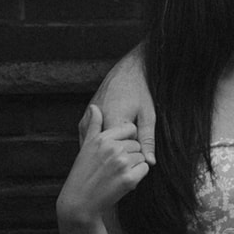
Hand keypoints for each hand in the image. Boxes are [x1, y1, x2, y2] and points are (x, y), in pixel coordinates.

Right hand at [58, 104, 149, 226]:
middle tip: (114, 167)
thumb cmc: (82, 173)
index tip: (120, 149)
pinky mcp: (129, 179)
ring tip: (116, 174)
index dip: (127, 139)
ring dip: (134, 165)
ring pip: (142, 157)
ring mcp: (122, 163)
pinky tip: (122, 181)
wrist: (80, 202)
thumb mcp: (87, 147)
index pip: (129, 129)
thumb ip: (94, 125)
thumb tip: (94, 107)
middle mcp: (113, 149)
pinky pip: (145, 169)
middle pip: (137, 144)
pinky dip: (138, 175)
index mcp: (102, 139)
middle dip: (130, 154)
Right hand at [86, 47, 154, 164]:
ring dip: (108, 150)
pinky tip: (111, 141)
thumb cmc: (139, 92)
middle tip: (130, 144)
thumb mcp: (147, 115)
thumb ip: (147, 138)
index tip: (138, 146)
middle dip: (121, 151)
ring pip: (97, 148)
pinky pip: (91, 142)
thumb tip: (150, 162)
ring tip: (120, 141)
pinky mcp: (83, 122)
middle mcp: (96, 122)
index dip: (131, 153)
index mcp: (112, 121)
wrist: (125, 72)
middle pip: (108, 151)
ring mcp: (86, 122)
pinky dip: (100, 146)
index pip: (121, 151)